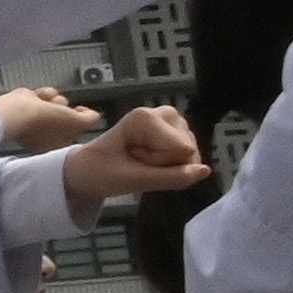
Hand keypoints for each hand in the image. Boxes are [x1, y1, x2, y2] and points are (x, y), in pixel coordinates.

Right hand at [0, 85, 104, 154]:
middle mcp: (48, 134)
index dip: (80, 119)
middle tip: (59, 110)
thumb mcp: (78, 123)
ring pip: (58, 102)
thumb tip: (93, 114)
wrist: (17, 111)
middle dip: (66, 108)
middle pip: (68, 114)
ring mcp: (38, 120)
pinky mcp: (29, 107)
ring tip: (46, 103)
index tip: (79, 114)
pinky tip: (38, 98)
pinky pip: (46, 95)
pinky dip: (44, 93)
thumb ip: (90, 119)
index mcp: (57, 145)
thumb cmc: (43, 121)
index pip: (76, 129)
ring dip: (55, 100)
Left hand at [61, 102, 208, 222]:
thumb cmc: (99, 171)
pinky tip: (148, 161)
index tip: (130, 160)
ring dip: (164, 166)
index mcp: (145, 117)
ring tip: (138, 162)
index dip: (157, 164)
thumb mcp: (130, 180)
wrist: (86, 169)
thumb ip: (169, 177)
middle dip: (161, 165)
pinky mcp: (178, 132)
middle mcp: (164, 112)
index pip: (181, 150)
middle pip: (186, 151)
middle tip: (133, 163)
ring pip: (189, 155)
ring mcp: (173, 122)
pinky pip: (187, 158)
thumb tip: (206, 171)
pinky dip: (168, 165)